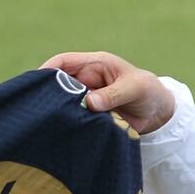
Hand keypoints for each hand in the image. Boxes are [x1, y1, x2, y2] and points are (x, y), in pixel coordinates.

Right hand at [39, 51, 175, 133]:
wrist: (158, 114)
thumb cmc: (148, 92)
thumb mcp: (135, 88)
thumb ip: (113, 94)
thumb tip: (89, 102)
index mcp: (94, 65)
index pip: (63, 62)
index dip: (47, 69)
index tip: (36, 83)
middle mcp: (85, 80)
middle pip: (56, 83)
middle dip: (46, 93)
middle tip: (39, 106)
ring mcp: (83, 98)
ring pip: (61, 102)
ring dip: (56, 110)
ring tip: (48, 121)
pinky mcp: (85, 114)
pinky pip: (70, 117)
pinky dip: (64, 123)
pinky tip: (59, 130)